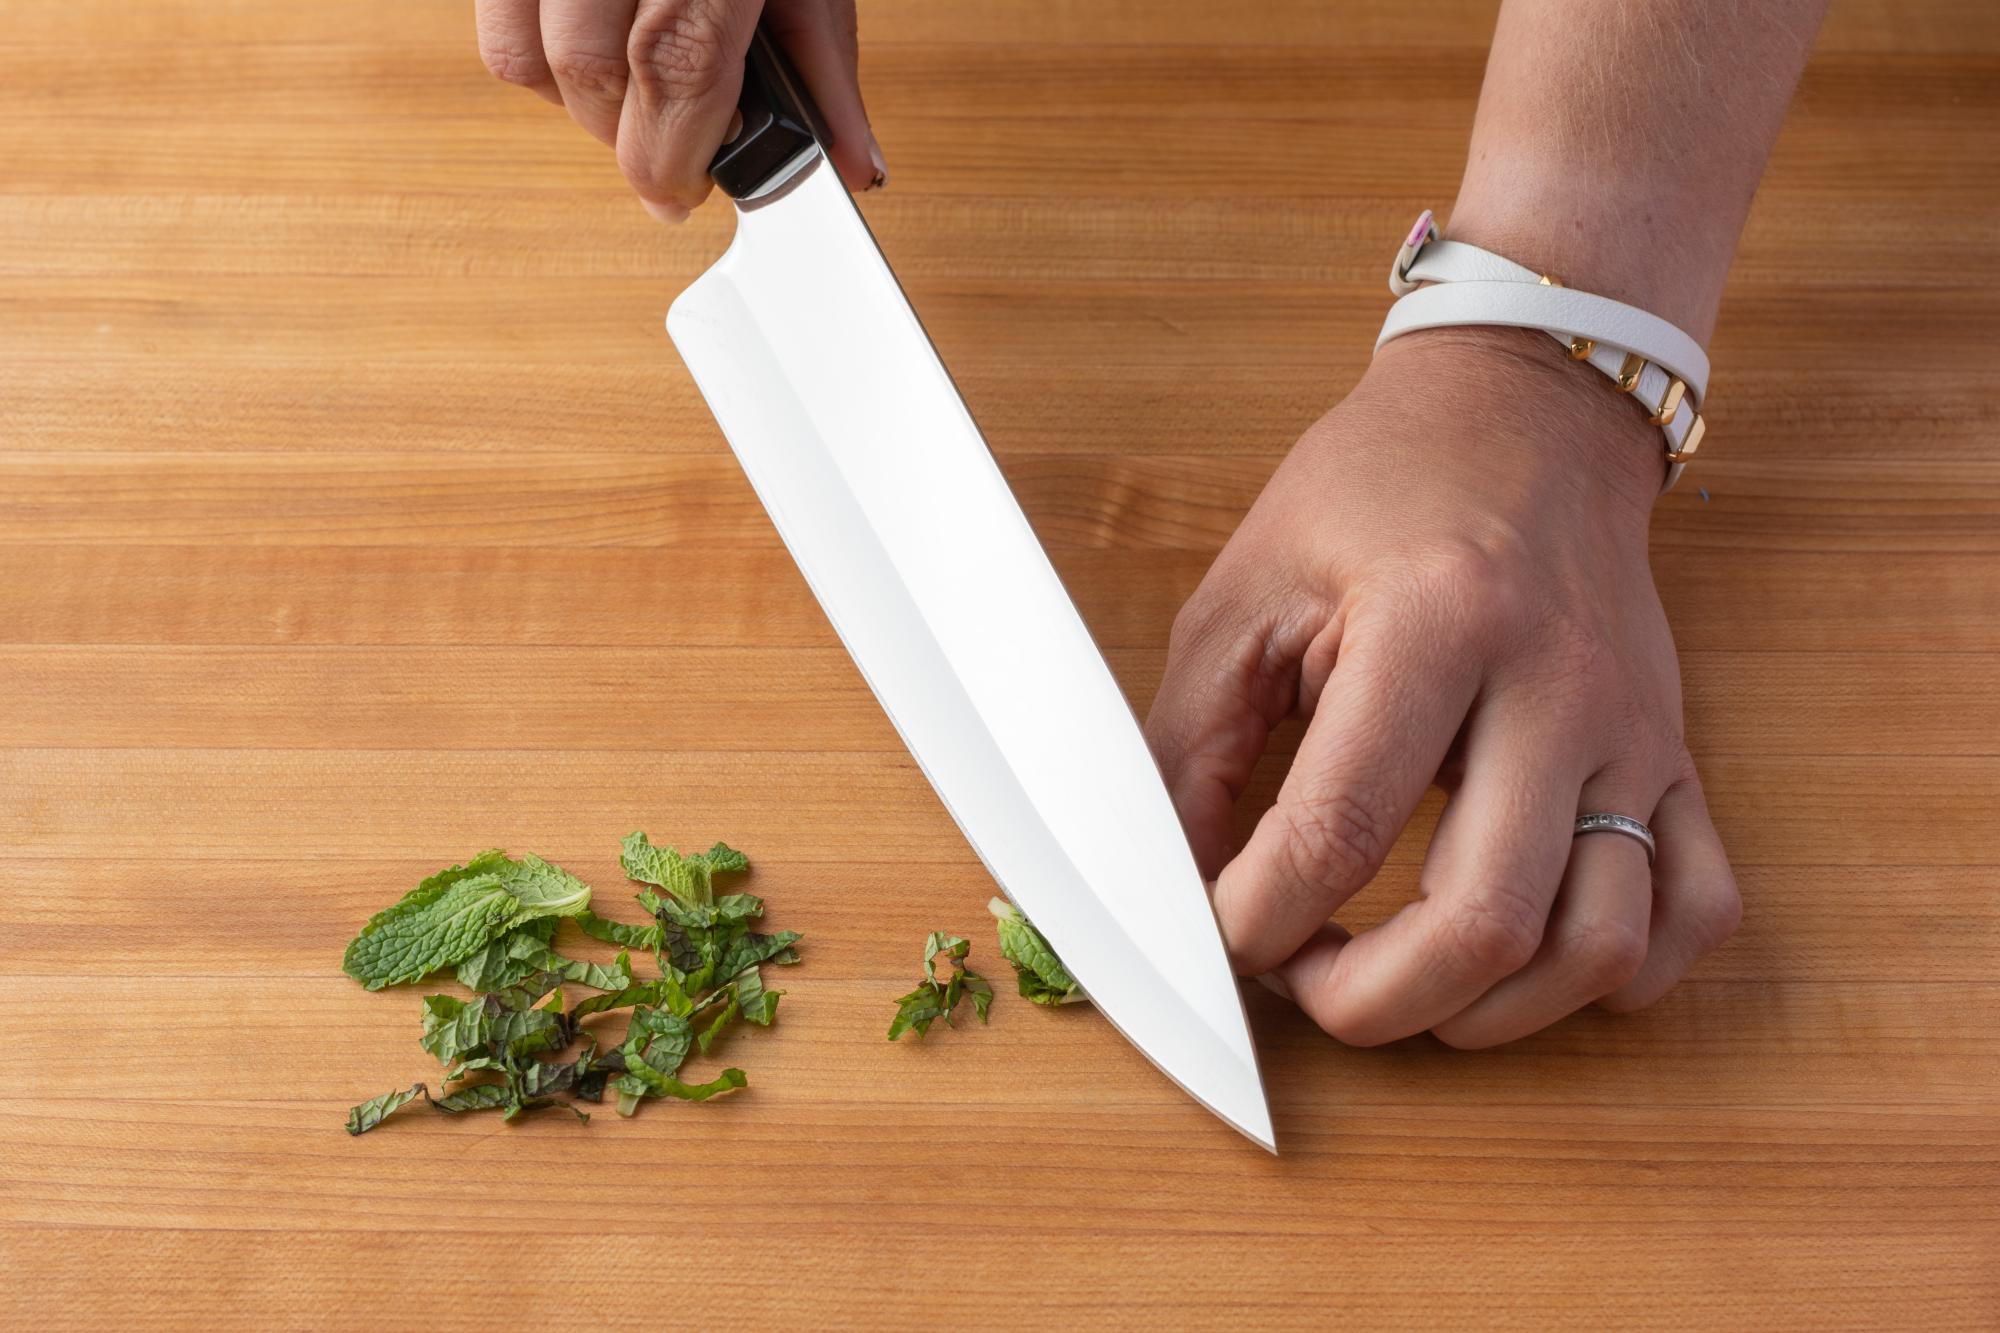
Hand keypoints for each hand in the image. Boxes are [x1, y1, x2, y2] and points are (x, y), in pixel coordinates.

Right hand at [475, 0, 882, 221]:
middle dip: (630, 136)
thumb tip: (850, 162)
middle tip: (673, 146)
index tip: (685, 193)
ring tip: (633, 87)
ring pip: (522, 53)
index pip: (673, 66)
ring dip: (578, 100)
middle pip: (587, 69)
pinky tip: (593, 37)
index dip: (672, 154)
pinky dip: (537, 48)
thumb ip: (823, 59)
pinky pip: (493, 12)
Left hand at [1145, 327, 1739, 1047]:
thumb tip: (1162, 883)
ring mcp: (1636, 729)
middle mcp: (1555, 685)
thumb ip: (1191, 745)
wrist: (1526, 409)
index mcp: (1435, 623)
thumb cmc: (1373, 491)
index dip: (1255, 919)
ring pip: (1602, 946)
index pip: (1337, 830)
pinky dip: (1620, 974)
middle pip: (1488, 923)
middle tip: (1305, 980)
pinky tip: (1533, 957)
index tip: (1219, 929)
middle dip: (1371, 1002)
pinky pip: (1698, 910)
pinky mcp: (1678, 754)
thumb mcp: (1245, 592)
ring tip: (1405, 979)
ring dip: (1491, 1012)